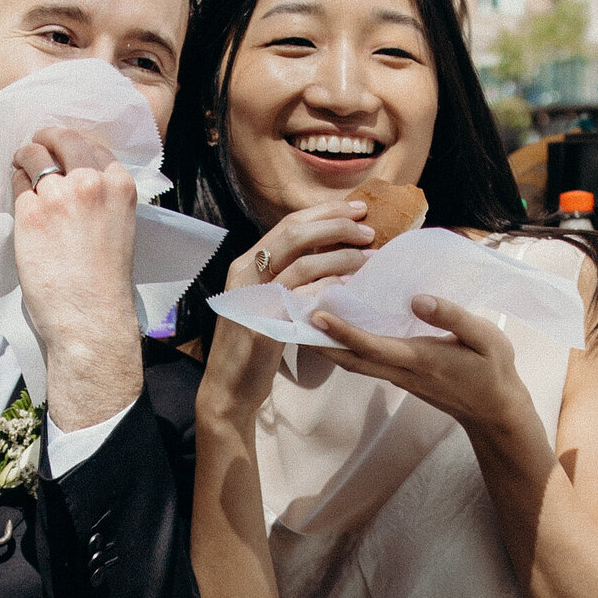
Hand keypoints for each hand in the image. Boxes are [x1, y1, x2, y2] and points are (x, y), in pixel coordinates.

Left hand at [12, 126, 142, 429]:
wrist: (91, 318)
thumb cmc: (104, 281)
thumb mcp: (119, 225)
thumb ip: (102, 196)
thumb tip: (72, 173)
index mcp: (120, 185)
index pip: (92, 145)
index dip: (73, 146)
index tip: (63, 152)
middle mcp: (92, 183)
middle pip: (62, 138)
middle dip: (46, 138)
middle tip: (36, 146)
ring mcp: (60, 195)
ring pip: (34, 154)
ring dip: (25, 157)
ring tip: (21, 165)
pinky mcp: (31, 212)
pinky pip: (17, 183)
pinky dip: (15, 184)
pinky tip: (18, 196)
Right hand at [201, 201, 374, 421]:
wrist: (229, 388)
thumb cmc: (253, 347)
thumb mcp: (266, 301)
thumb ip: (286, 277)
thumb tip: (326, 255)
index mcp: (247, 264)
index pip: (288, 225)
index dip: (324, 212)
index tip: (357, 209)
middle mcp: (245, 274)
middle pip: (294, 233)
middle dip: (335, 225)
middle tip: (368, 230)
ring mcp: (253, 298)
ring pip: (302, 263)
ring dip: (341, 257)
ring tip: (368, 258)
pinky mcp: (264, 324)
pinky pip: (302, 297)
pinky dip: (329, 289)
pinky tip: (350, 289)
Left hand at [311, 292, 535, 445]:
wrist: (495, 412)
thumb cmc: (493, 371)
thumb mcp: (486, 338)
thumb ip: (452, 317)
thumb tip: (418, 298)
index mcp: (419, 359)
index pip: (371, 345)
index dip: (342, 332)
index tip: (316, 315)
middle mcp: (402, 371)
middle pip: (350, 359)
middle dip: (320, 342)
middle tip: (293, 318)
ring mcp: (399, 377)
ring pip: (355, 363)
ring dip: (329, 346)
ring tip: (307, 322)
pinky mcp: (401, 376)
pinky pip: (366, 362)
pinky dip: (347, 347)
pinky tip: (340, 330)